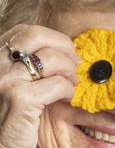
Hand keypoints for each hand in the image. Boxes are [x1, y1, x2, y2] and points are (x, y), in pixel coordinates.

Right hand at [0, 25, 77, 147]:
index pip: (26, 31)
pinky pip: (58, 84)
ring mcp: (5, 80)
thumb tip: (64, 50)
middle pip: (38, 36)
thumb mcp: (12, 83)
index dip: (52, 38)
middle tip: (74, 65)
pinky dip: (68, 89)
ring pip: (51, 59)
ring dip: (69, 72)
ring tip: (70, 85)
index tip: (65, 53)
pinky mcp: (20, 98)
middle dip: (64, 48)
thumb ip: (27, 65)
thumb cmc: (8, 117)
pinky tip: (66, 98)